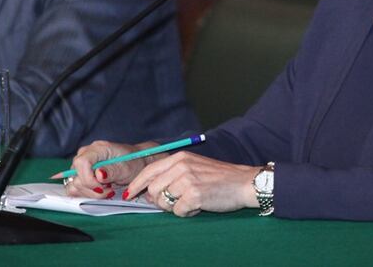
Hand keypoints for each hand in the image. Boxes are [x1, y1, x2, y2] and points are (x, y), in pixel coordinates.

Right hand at [61, 140, 156, 199]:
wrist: (136, 162)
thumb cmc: (133, 162)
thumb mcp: (127, 168)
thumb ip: (112, 171)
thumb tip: (98, 174)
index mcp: (98, 148)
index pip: (81, 163)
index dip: (88, 180)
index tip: (102, 188)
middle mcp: (86, 153)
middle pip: (76, 176)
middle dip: (92, 189)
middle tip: (109, 190)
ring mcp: (82, 163)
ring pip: (73, 184)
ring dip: (89, 192)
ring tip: (106, 190)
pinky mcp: (81, 172)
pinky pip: (75, 186)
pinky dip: (86, 193)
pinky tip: (99, 191)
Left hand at [124, 151, 257, 216]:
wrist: (243, 182)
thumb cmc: (219, 177)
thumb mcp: (193, 166)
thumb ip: (172, 174)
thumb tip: (149, 191)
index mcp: (179, 158)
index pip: (149, 171)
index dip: (136, 185)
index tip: (128, 194)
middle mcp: (181, 166)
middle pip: (153, 190)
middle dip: (161, 200)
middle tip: (178, 201)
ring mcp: (187, 180)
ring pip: (164, 202)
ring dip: (175, 207)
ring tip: (191, 201)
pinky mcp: (194, 195)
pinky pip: (179, 212)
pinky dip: (188, 213)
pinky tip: (199, 206)